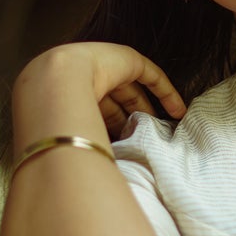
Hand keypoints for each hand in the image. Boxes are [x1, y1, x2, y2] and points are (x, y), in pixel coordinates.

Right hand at [16, 42, 185, 135]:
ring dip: (151, 110)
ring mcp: (109, 67)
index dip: (117, 127)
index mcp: (75, 95)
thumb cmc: (57, 112)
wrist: (57, 81)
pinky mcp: (128, 60)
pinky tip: (177, 110)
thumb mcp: (74, 133)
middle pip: (119, 103)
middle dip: (134, 121)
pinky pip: (152, 76)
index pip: (101, 113)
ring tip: (164, 129)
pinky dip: (166, 92)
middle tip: (147, 138)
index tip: (129, 143)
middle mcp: (91, 79)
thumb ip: (88, 144)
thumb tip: (97, 176)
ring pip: (135, 92)